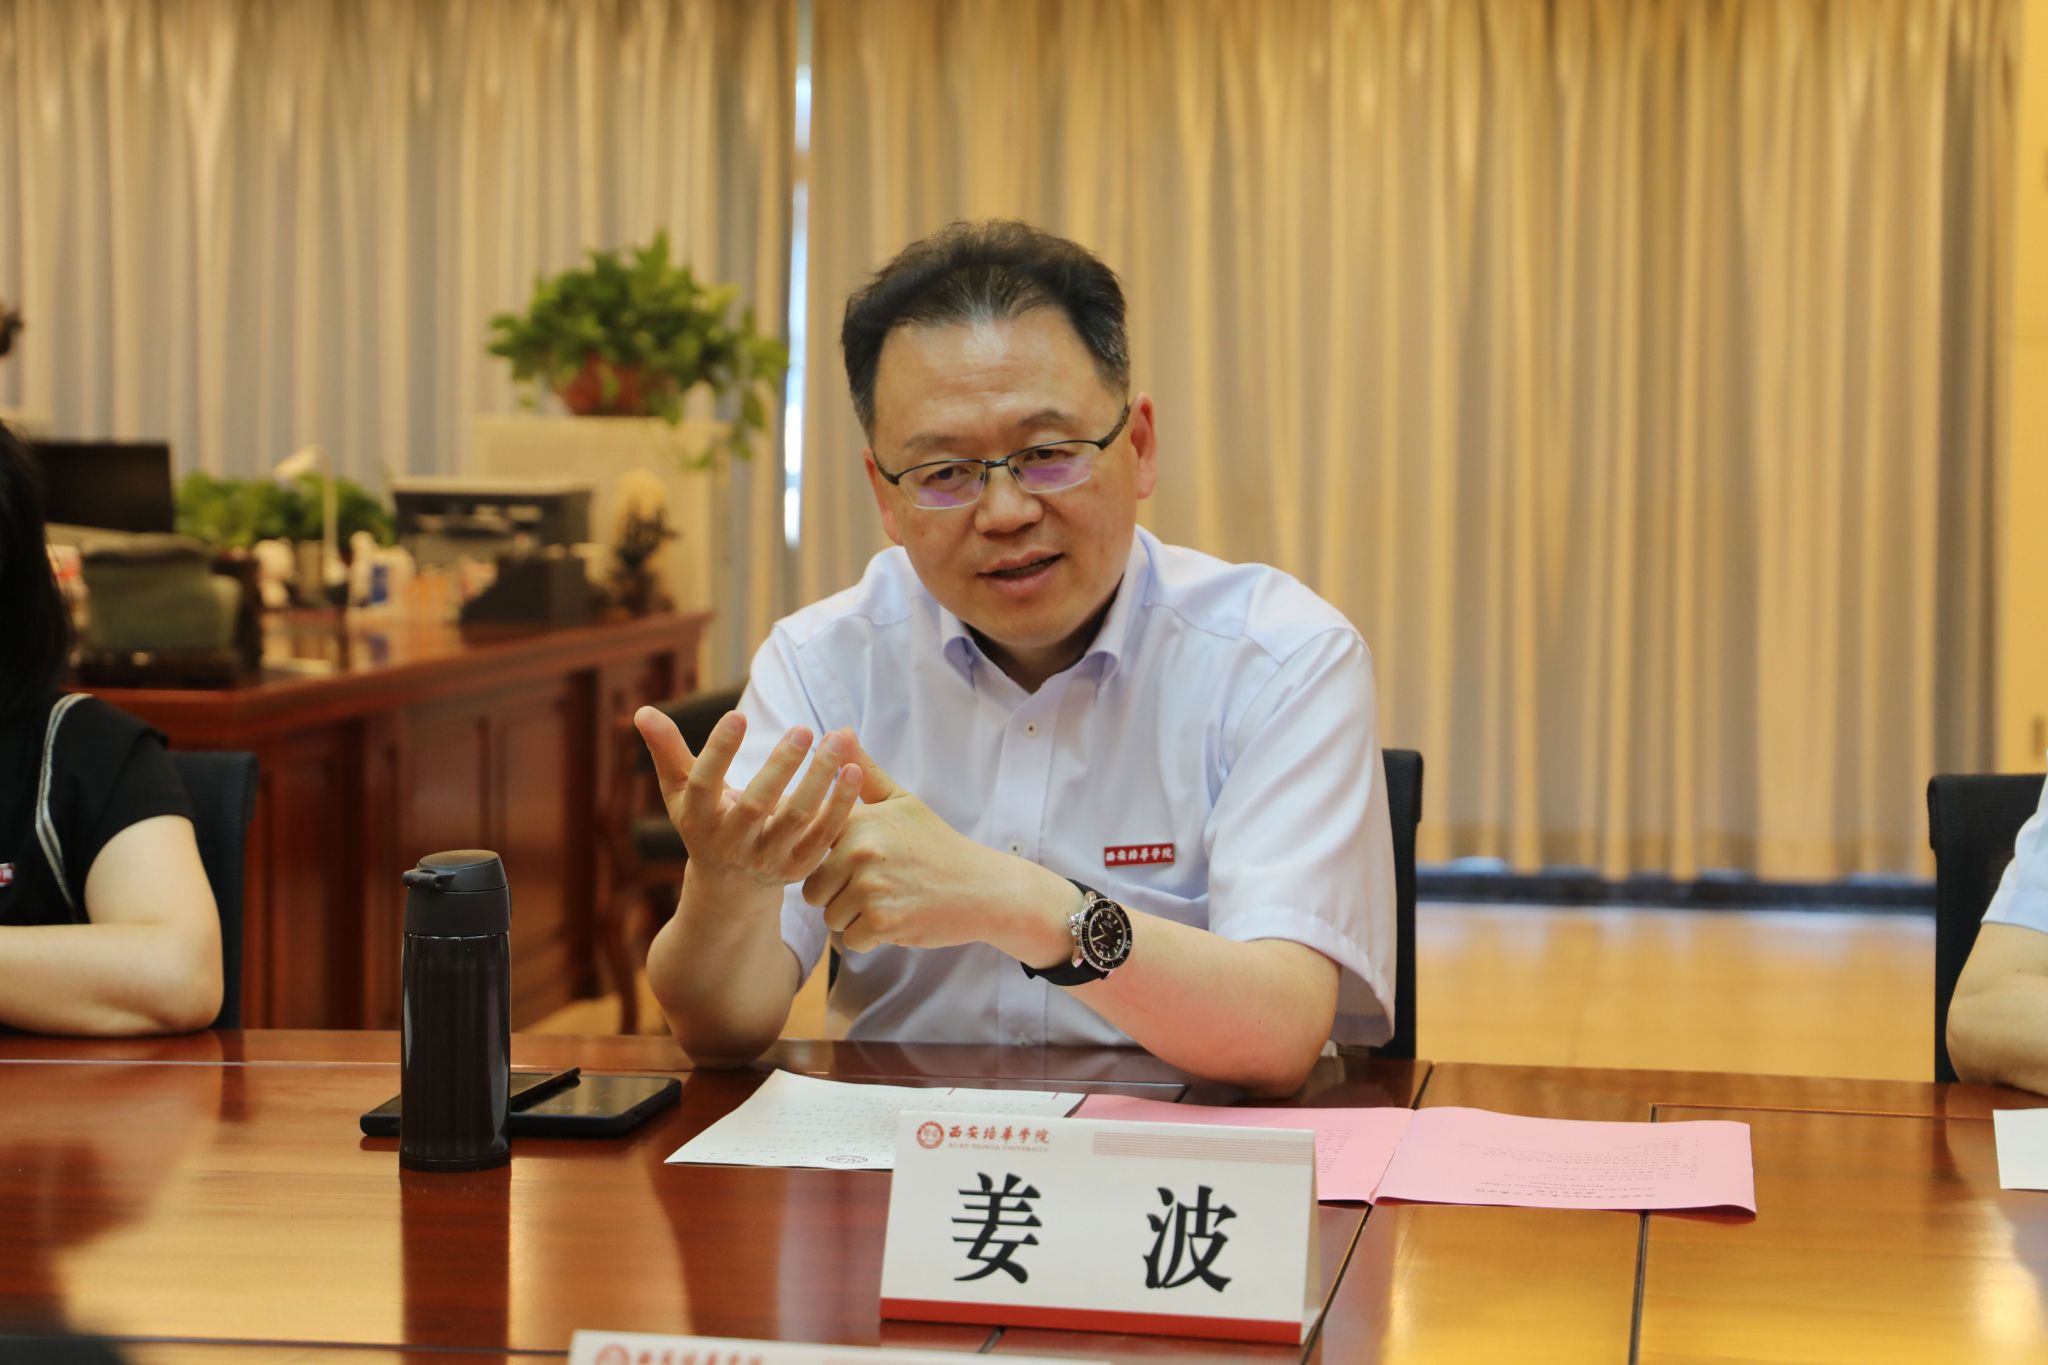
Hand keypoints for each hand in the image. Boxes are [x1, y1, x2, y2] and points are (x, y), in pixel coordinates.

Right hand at [635, 707, 863, 891]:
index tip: (738, 715)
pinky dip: (841, 806)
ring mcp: (767, 859)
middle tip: (803, 728)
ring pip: (796, 819)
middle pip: (756, 805)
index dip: (719, 751)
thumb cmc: (705, 822)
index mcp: (698, 820)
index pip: (704, 784)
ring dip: (819, 779)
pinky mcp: (799, 868)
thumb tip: (642, 710)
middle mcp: (731, 843)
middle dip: (780, 766)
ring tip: (837, 739)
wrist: (731, 887)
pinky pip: (824, 836)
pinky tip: (855, 771)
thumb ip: (667, 751)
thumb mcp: (682, 792)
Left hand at [801, 741, 1073, 961]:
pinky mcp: (883, 922)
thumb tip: (837, 732)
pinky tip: (897, 918)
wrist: (983, 888)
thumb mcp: (902, 802)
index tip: (855, 863)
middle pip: (813, 889)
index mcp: (858, 821)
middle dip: (838, 895)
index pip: (808, 847)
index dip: (827, 860)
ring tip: (890, 900)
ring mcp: (871, 888)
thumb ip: (863, 772)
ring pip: (830, 917)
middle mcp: (860, 852)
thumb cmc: (937, 844)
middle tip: (877, 885)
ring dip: (854, 918)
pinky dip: (870, 938)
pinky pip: (850, 940)